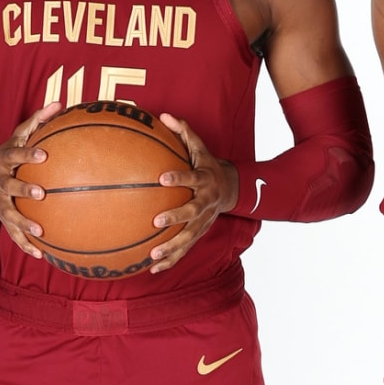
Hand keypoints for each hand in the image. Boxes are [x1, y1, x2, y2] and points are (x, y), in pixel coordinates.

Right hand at [0, 99, 62, 260]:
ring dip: (22, 225)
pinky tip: (41, 255)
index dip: (27, 154)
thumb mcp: (20, 135)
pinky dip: (25, 245)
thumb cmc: (11, 153)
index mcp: (4, 159)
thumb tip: (59, 103)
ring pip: (8, 215)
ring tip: (40, 233)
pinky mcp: (2, 218)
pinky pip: (13, 234)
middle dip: (23, 190)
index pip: (15, 154)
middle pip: (9, 187)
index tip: (43, 154)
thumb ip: (38, 120)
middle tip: (41, 194)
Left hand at [150, 114, 237, 272]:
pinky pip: (185, 249)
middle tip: (157, 221)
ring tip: (154, 255)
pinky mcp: (199, 234)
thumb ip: (183, 132)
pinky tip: (152, 268)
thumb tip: (164, 115)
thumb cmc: (207, 165)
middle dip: (175, 217)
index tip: (162, 178)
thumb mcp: (199, 147)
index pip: (192, 178)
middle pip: (191, 211)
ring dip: (172, 247)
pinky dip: (171, 260)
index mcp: (204, 180)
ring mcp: (203, 221)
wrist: (231, 189)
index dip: (178, 177)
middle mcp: (205, 202)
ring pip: (189, 237)